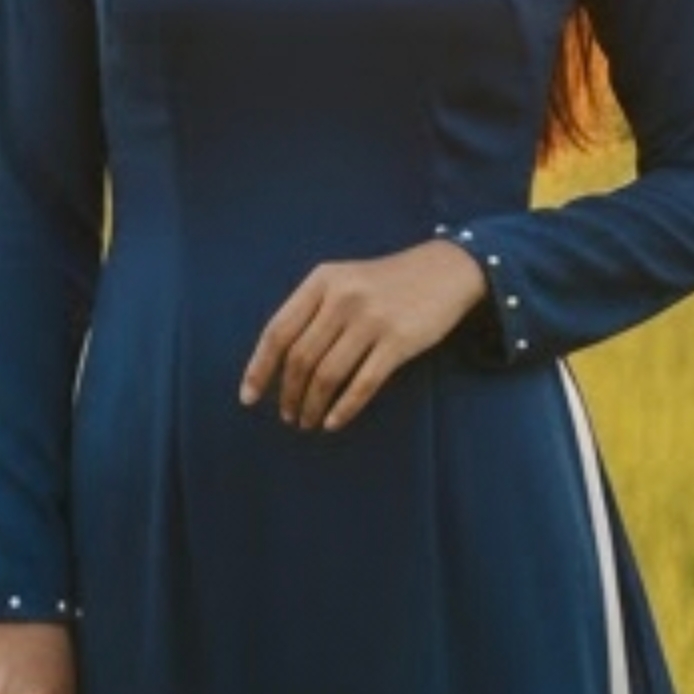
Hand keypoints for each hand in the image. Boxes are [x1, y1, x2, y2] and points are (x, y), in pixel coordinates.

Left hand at [240, 238, 492, 433]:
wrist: (444, 270)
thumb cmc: (385, 283)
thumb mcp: (343, 280)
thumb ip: (312, 311)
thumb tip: (276, 363)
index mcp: (321, 281)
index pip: (278, 331)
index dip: (259, 368)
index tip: (249, 398)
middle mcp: (342, 297)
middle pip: (301, 358)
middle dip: (288, 394)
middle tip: (288, 416)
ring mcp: (371, 319)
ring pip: (328, 375)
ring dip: (312, 406)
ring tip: (308, 422)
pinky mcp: (398, 340)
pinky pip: (363, 384)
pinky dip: (344, 408)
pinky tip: (334, 422)